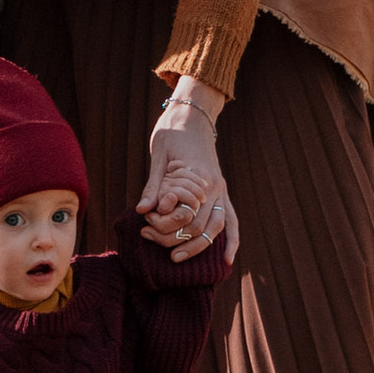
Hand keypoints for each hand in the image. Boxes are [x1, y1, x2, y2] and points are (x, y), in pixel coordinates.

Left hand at [138, 77, 237, 267]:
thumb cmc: (173, 130)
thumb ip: (154, 184)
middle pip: (199, 225)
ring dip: (199, 247)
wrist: (193, 112)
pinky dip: (232, 240)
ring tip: (176, 259)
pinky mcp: (222, 190)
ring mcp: (221, 188)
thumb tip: (142, 210)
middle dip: (174, 238)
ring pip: (217, 227)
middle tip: (149, 239)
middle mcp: (215, 185)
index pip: (185, 214)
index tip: (144, 225)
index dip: (164, 225)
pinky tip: (227, 260)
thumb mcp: (159, 154)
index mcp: (199, 176)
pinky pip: (231, 219)